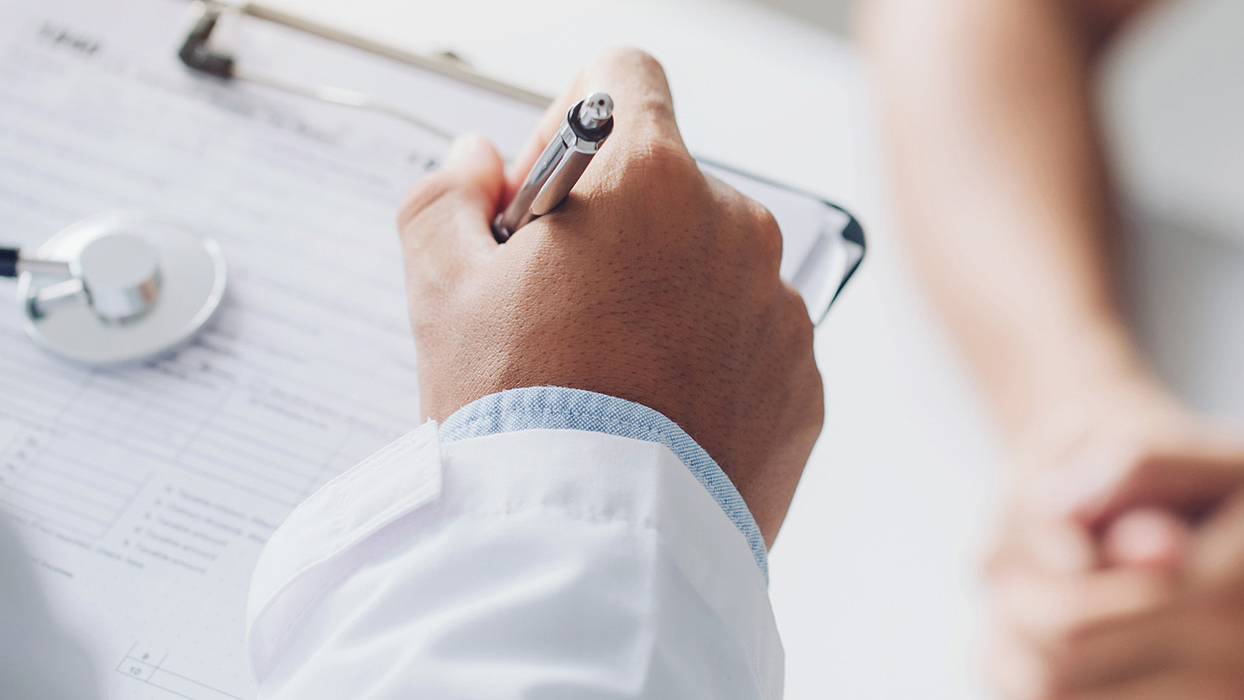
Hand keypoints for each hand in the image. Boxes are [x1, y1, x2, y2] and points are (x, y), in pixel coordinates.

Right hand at [396, 49, 822, 542]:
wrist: (598, 542)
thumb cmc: (523, 414)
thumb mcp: (440, 287)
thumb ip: (445, 194)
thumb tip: (476, 164)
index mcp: (652, 178)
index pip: (622, 77)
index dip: (568, 124)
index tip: (543, 197)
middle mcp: (736, 226)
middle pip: (667, 187)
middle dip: (614, 230)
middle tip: (555, 310)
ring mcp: (779, 307)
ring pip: (712, 270)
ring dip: (665, 301)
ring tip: (606, 380)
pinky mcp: (804, 382)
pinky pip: (750, 347)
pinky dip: (709, 368)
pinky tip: (654, 417)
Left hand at [988, 414, 1243, 699]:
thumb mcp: (1242, 465)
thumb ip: (1145, 465)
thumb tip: (1048, 497)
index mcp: (1220, 597)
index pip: (1069, 622)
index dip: (1019, 602)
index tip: (1010, 573)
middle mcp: (1228, 676)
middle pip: (1062, 688)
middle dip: (1012, 652)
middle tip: (1002, 616)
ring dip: (1033, 689)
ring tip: (1026, 648)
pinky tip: (1077, 677)